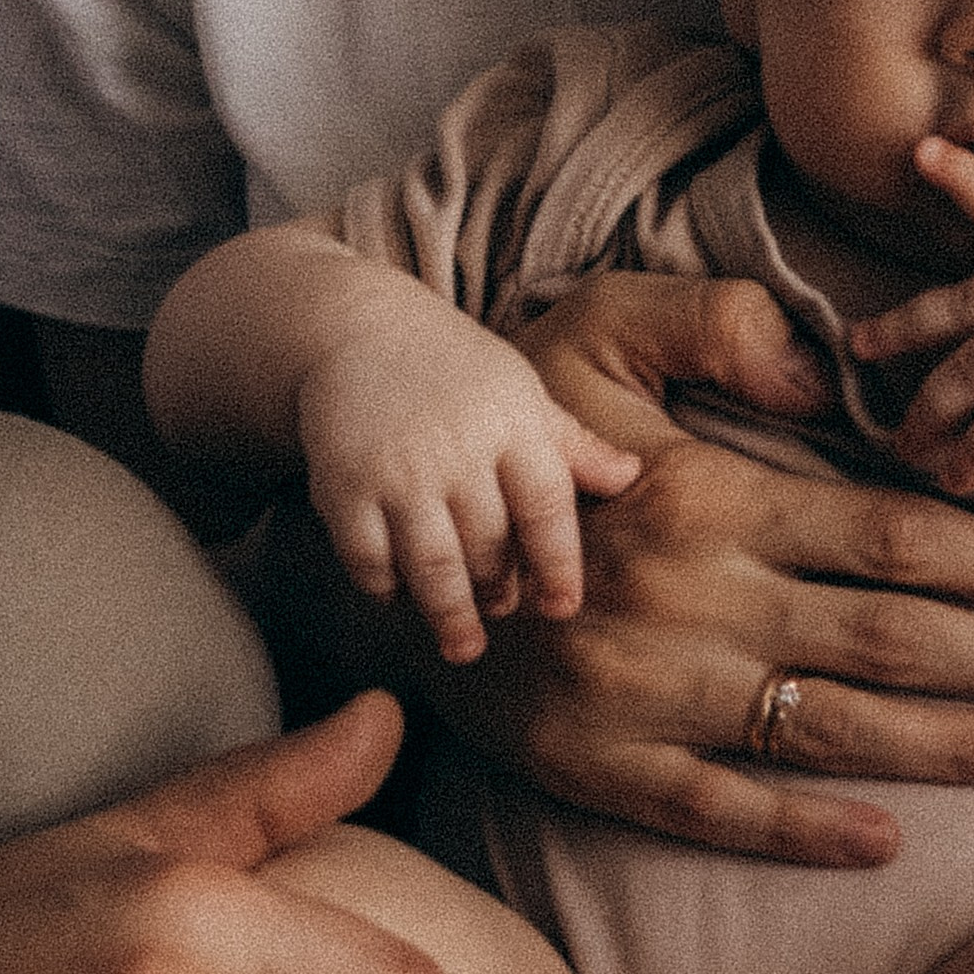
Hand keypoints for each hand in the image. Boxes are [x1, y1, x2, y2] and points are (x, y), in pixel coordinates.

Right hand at [299, 305, 640, 663]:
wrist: (356, 331)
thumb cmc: (454, 370)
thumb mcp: (519, 392)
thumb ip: (570, 443)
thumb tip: (631, 476)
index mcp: (510, 422)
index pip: (547, 507)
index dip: (559, 565)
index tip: (562, 606)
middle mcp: (455, 448)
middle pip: (489, 547)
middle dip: (499, 590)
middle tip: (503, 607)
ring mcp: (396, 471)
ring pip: (433, 567)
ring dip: (451, 614)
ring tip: (464, 642)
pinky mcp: (342, 489)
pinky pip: (370, 563)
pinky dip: (388, 590)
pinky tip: (401, 594)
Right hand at [409, 270, 973, 863]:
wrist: (383, 547)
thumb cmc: (515, 425)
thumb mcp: (597, 333)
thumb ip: (715, 326)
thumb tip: (826, 372)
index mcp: (705, 498)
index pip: (885, 535)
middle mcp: (689, 602)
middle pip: (886, 639)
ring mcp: (646, 696)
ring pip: (829, 731)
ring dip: (950, 747)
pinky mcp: (600, 769)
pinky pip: (718, 810)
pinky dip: (804, 830)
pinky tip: (890, 839)